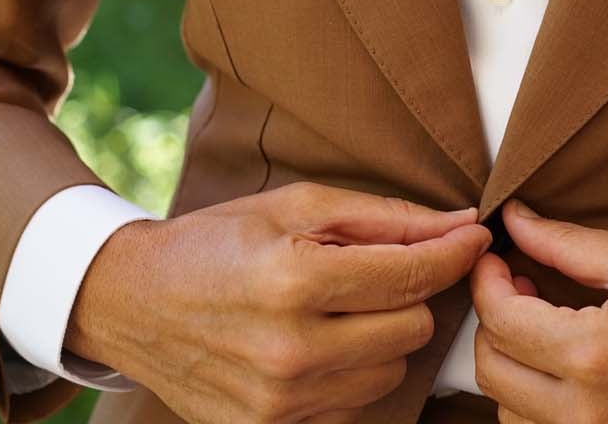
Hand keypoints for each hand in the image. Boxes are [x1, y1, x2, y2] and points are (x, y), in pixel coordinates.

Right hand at [65, 181, 489, 423]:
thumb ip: (387, 216)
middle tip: (375, 270)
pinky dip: (352, 373)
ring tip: (338, 308)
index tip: (475, 234)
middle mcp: (290, 349)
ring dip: (382, 336)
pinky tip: (320, 344)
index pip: (412, 274)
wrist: (133, 302)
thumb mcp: (297, 205)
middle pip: (413, 327)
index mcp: (295, 279)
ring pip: (392, 371)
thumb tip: (462, 223)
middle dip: (410, 292)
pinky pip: (354, 405)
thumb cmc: (219, 242)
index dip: (454, 251)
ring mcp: (279, 401)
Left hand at [470, 200, 607, 423]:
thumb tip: (514, 220)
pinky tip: (562, 363)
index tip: (495, 256)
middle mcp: (587, 413)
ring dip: (512, 362)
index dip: (486, 279)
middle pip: (491, 370)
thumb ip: (566, 244)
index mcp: (594, 355)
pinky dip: (535, 398)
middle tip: (519, 284)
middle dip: (494, 319)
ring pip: (509, 408)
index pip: (501, 319)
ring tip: (543, 323)